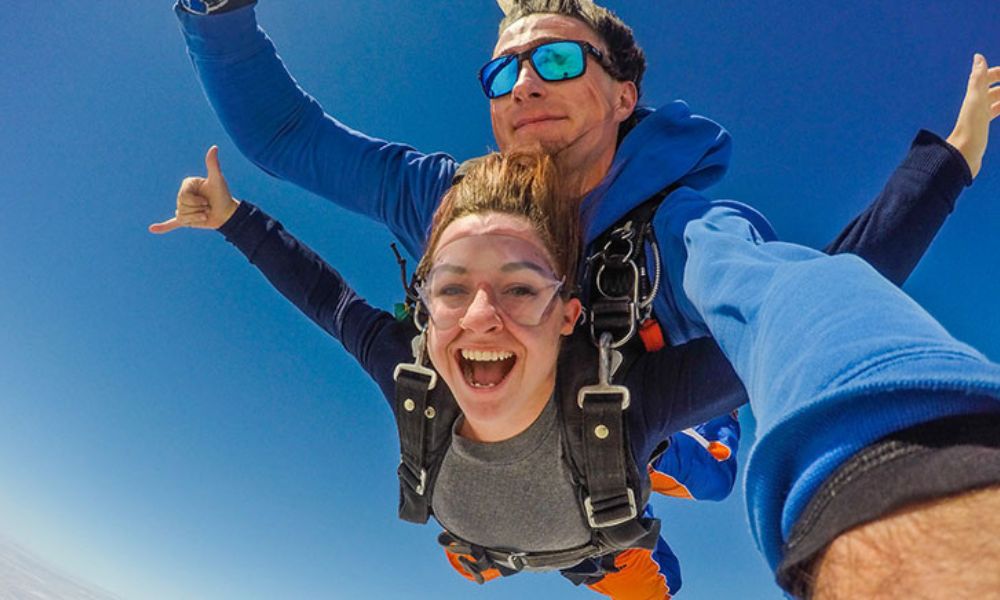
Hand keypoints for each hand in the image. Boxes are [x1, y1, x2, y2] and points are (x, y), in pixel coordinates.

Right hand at [149, 146, 238, 233]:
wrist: (228, 214)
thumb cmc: (223, 195)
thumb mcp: (217, 180)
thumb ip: (212, 164)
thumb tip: (214, 147)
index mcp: (187, 184)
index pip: (183, 196)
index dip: (195, 201)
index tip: (207, 199)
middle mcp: (183, 194)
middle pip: (181, 206)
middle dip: (197, 209)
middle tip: (207, 207)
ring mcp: (184, 207)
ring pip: (182, 216)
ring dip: (196, 218)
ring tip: (205, 214)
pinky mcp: (187, 219)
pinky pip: (173, 223)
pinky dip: (163, 227)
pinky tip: (153, 229)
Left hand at [945, 54, 999, 178]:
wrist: (963, 155)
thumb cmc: (971, 128)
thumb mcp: (977, 100)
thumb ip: (978, 79)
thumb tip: (978, 57)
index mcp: (974, 97)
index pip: (987, 78)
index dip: (998, 73)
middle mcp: (974, 106)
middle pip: (992, 90)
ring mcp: (977, 118)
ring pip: (994, 102)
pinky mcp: (981, 129)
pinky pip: (993, 114)